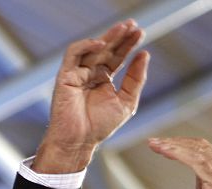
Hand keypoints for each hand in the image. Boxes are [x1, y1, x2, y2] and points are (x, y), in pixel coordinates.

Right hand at [34, 19, 149, 172]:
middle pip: (107, 49)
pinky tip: (102, 43)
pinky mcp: (65, 75)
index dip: (129, 44)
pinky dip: (87, 46)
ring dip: (108, 37)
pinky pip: (74, 54)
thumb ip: (135, 79)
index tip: (141, 33)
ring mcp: (77, 72)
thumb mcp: (126, 101)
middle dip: (120, 36)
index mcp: (104, 79)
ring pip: (93, 48)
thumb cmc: (100, 126)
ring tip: (123, 28)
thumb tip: (145, 55)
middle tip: (134, 25)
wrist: (80, 140)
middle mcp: (91, 73)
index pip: (118, 56)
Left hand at [148, 137, 211, 188]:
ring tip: (155, 145)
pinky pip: (196, 161)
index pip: (206, 149)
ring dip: (173, 146)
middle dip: (175, 142)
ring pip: (197, 151)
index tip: (164, 144)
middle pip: (201, 146)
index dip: (184, 144)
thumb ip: (203, 179)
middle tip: (154, 142)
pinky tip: (165, 152)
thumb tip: (190, 165)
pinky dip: (178, 154)